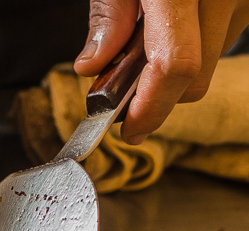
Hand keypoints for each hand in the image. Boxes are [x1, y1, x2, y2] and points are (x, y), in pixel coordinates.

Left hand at [74, 0, 248, 143]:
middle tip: (115, 84)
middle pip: (195, 76)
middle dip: (155, 93)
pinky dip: (194, 38)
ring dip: (174, 65)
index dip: (152, 107)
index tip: (129, 128)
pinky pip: (224, 33)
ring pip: (211, 59)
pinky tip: (170, 18)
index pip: (176, 65)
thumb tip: (94, 67)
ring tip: (143, 34)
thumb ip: (108, 13)